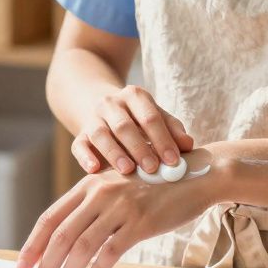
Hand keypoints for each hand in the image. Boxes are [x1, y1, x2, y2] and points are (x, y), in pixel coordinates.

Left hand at [16, 149, 219, 267]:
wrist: (195, 175)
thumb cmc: (153, 186)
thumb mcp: (117, 187)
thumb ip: (93, 206)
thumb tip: (65, 240)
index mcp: (88, 185)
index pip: (50, 218)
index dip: (33, 244)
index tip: (22, 267)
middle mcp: (100, 193)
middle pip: (61, 235)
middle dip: (45, 266)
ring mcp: (120, 206)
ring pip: (82, 246)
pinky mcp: (141, 221)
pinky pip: (112, 251)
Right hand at [73, 85, 193, 174]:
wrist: (100, 106)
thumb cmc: (138, 118)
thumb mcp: (156, 116)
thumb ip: (172, 129)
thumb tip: (188, 145)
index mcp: (134, 96)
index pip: (150, 117)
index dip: (162, 139)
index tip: (173, 161)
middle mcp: (111, 104)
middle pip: (124, 125)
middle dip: (140, 147)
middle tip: (153, 168)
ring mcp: (93, 119)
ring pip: (101, 134)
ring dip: (114, 152)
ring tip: (128, 170)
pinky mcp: (80, 136)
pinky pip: (79, 145)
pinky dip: (85, 157)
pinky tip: (94, 169)